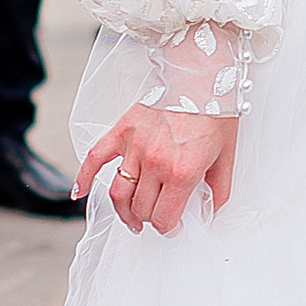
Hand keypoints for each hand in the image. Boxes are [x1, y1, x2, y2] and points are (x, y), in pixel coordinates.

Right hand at [76, 101, 236, 234]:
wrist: (202, 76)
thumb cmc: (216, 113)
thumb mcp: (226, 157)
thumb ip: (219, 190)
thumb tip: (211, 211)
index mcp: (182, 172)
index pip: (164, 218)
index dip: (168, 229)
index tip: (172, 227)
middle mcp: (155, 163)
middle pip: (141, 209)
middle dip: (149, 220)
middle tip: (156, 219)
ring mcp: (135, 147)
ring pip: (117, 193)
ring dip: (122, 212)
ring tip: (131, 219)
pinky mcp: (122, 130)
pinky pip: (95, 159)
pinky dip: (83, 178)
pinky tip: (79, 193)